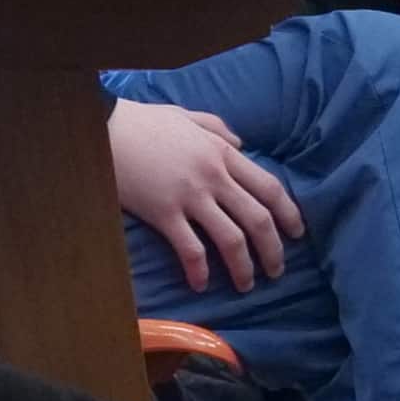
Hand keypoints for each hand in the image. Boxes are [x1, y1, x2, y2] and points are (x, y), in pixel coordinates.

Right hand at [108, 96, 303, 292]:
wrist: (102, 127)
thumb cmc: (142, 121)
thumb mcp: (186, 116)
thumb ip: (218, 129)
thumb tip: (241, 145)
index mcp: (222, 153)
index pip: (270, 188)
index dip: (289, 214)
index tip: (297, 233)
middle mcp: (214, 177)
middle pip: (258, 219)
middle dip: (274, 250)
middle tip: (277, 270)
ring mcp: (190, 197)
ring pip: (232, 239)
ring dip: (243, 267)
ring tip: (246, 285)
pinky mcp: (163, 213)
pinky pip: (191, 248)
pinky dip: (199, 270)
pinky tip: (201, 283)